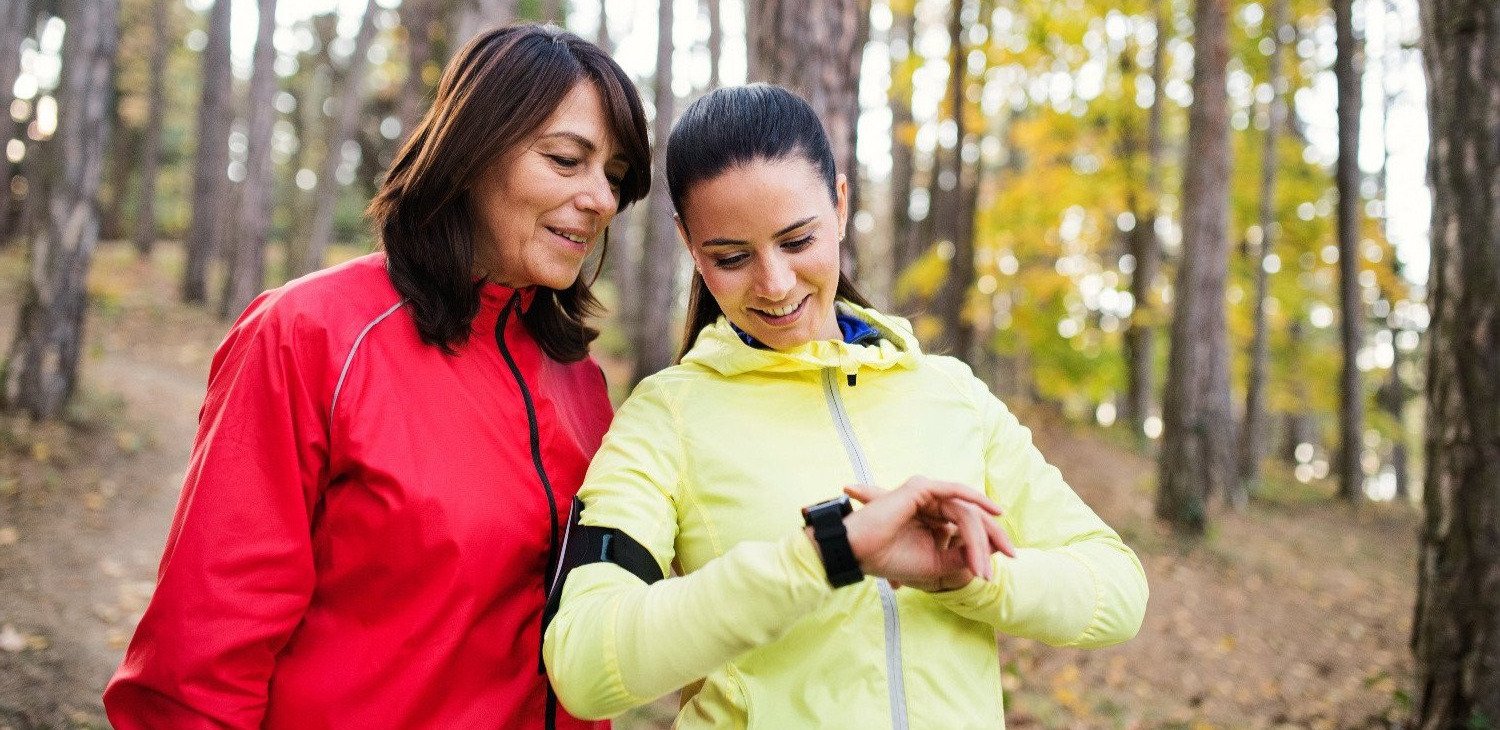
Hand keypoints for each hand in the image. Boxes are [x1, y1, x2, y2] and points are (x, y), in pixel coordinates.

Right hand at [840, 477, 1015, 591]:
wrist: (860, 554)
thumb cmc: (891, 559)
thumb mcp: (936, 564)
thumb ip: (961, 556)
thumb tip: (993, 551)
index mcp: (933, 520)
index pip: (968, 528)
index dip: (988, 546)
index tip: (996, 571)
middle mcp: (932, 504)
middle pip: (973, 518)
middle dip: (994, 538)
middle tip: (1012, 556)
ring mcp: (926, 493)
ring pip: (966, 513)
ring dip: (979, 539)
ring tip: (983, 566)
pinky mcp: (921, 487)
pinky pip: (956, 493)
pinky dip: (976, 501)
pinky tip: (994, 512)